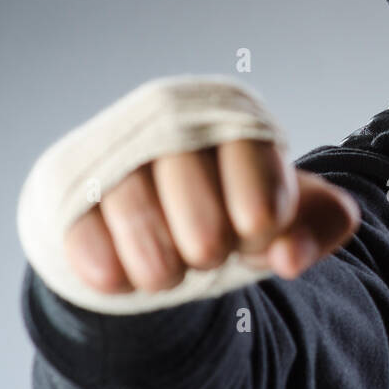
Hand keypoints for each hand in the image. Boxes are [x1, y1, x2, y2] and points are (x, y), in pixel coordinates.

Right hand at [61, 139, 360, 293]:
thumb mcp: (289, 209)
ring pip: (138, 223)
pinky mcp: (69, 183)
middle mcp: (171, 117)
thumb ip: (319, 224)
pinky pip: (87, 241)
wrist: (158, 212)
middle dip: (209, 245)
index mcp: (233, 116)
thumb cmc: (234, 204)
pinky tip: (123, 273)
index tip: (256, 231)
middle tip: (209, 252)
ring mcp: (114, 148)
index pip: (255, 174)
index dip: (261, 219)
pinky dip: (111, 270)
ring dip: (161, 267)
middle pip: (197, 209)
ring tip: (169, 270)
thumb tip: (290, 257)